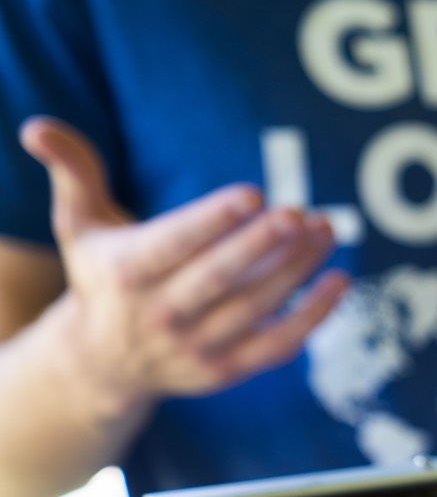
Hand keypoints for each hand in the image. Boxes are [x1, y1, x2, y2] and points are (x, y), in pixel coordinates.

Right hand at [20, 117, 346, 419]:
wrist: (105, 362)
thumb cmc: (102, 276)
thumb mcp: (80, 225)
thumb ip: (73, 173)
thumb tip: (37, 126)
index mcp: (126, 273)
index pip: (175, 245)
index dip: (214, 220)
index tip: (253, 193)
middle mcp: (162, 315)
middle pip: (222, 277)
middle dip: (263, 244)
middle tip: (300, 212)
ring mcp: (198, 347)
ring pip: (257, 306)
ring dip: (298, 269)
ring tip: (326, 230)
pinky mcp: (228, 370)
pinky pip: (280, 344)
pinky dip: (313, 316)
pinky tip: (339, 279)